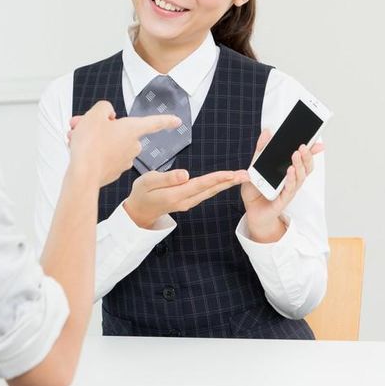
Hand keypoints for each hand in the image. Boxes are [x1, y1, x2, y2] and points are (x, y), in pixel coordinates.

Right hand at [67, 100, 181, 186]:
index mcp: (132, 129)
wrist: (83, 174)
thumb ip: (104, 108)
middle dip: (101, 126)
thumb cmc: (90, 143)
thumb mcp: (95, 114)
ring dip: (94, 138)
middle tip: (82, 124)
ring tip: (76, 137)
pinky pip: (104, 156)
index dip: (166, 120)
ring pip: (109, 143)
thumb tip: (108, 116)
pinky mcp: (113, 172)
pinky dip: (93, 151)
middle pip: (120, 131)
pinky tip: (80, 150)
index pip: (154, 123)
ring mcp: (124, 160)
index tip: (177, 121)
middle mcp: (132, 146)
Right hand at [123, 168, 247, 228]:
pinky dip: (218, 186)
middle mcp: (185, 201)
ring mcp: (188, 203)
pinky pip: (206, 193)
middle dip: (229, 182)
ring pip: (210, 192)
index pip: (200, 184)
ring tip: (241, 177)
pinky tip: (225, 182)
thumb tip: (186, 174)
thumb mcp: (147, 182)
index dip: (217, 178)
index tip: (231, 173)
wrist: (138, 211)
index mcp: (175, 194)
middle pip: (210, 189)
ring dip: (226, 184)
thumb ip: (166, 178)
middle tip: (246, 175)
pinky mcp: (188, 201)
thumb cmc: (141, 193)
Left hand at [241, 130, 324, 242]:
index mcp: (289, 171)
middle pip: (306, 167)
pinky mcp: (283, 199)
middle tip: (303, 145)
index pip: (304, 159)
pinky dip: (291, 179)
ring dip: (299, 165)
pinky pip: (290, 189)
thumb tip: (267, 132)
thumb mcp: (256, 165)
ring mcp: (289, 190)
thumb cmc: (257, 188)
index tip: (318, 142)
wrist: (251, 209)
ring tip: (297, 154)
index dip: (312, 151)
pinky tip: (290, 170)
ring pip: (300, 177)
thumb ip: (262, 149)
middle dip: (307, 156)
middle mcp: (292, 180)